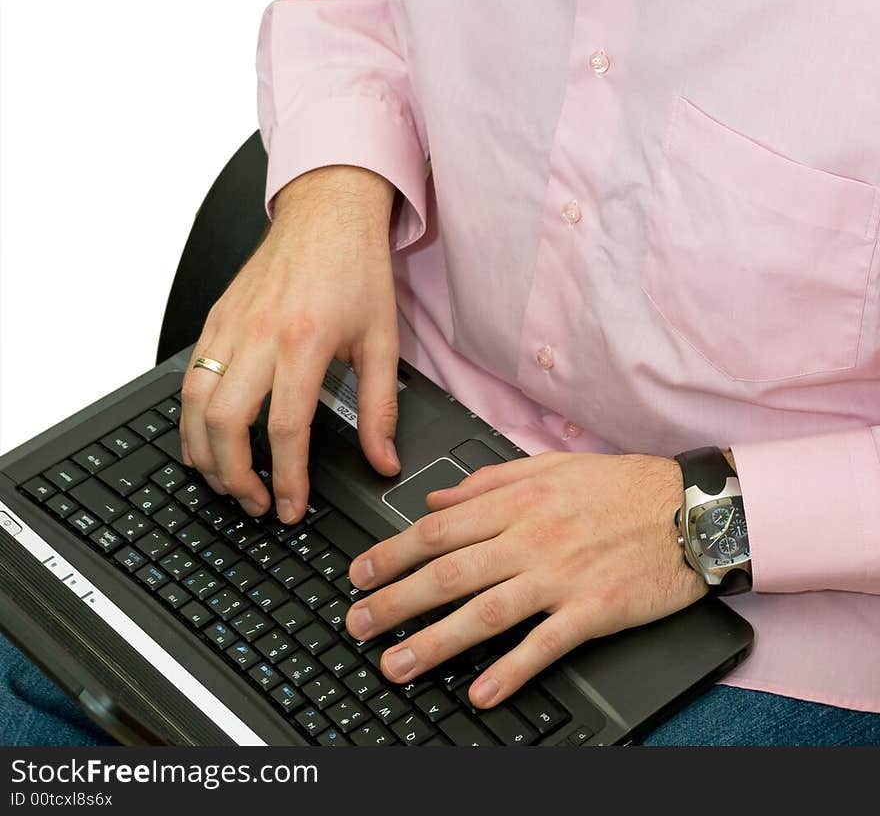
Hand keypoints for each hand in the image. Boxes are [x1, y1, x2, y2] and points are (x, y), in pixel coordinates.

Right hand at [178, 164, 400, 522]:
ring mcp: (231, 324)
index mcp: (304, 340)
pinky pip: (189, 377)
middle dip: (235, 478)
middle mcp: (260, 333)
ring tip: (227, 482)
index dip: (288, 479)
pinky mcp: (216, 317)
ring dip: (204, 454)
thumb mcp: (383, 339)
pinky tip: (204, 440)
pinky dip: (189, 418)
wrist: (328, 210)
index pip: (285, 428)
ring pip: (194, 404)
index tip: (292, 508)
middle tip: (256, 503)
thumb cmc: (355, 268)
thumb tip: (383, 460)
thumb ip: (381, 407)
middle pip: (226, 423)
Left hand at [344, 450, 705, 708]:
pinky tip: (480, 691)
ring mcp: (561, 576)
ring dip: (435, 642)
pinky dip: (509, 670)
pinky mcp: (593, 610)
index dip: (393, 552)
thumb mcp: (549, 466)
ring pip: (485, 611)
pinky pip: (543, 644)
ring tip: (398, 665)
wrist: (691, 508)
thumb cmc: (622, 485)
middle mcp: (532, 537)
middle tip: (358, 624)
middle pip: (449, 572)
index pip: (440, 528)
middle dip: (396, 601)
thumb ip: (488, 480)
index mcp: (519, 500)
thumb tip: (436, 496)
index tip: (359, 572)